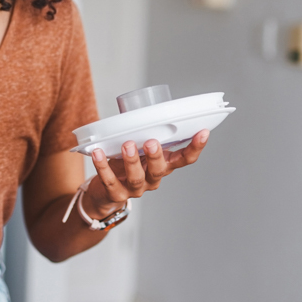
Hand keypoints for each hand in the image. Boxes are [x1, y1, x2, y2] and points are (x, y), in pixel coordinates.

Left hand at [82, 130, 208, 218]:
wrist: (105, 193)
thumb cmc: (125, 164)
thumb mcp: (139, 148)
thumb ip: (143, 133)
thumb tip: (140, 107)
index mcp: (163, 165)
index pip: (185, 159)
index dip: (195, 147)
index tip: (203, 132)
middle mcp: (152, 179)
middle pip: (159, 170)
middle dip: (156, 156)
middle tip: (151, 142)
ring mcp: (135, 189)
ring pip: (137, 178)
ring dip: (132, 160)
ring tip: (127, 144)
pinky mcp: (116, 194)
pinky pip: (110, 181)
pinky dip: (103, 166)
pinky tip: (98, 153)